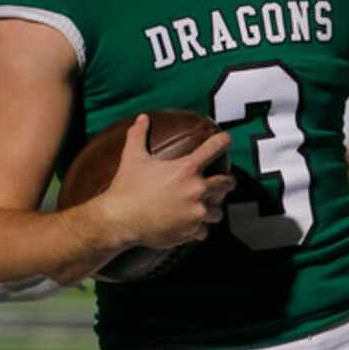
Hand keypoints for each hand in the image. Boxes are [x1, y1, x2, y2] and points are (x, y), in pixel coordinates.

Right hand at [101, 114, 235, 249]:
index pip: (214, 148)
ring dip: (213, 209)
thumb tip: (141, 118)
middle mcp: (196, 190)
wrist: (120, 220)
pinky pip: (204, 231)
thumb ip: (138, 135)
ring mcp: (196, 212)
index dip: (223, 141)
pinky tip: (193, 227)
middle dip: (227, 182)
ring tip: (207, 209)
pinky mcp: (191, 231)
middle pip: (226, 183)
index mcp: (186, 169)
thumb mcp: (133, 158)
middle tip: (226, 183)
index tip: (227, 140)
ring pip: (218, 212)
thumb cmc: (127, 187)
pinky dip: (199, 229)